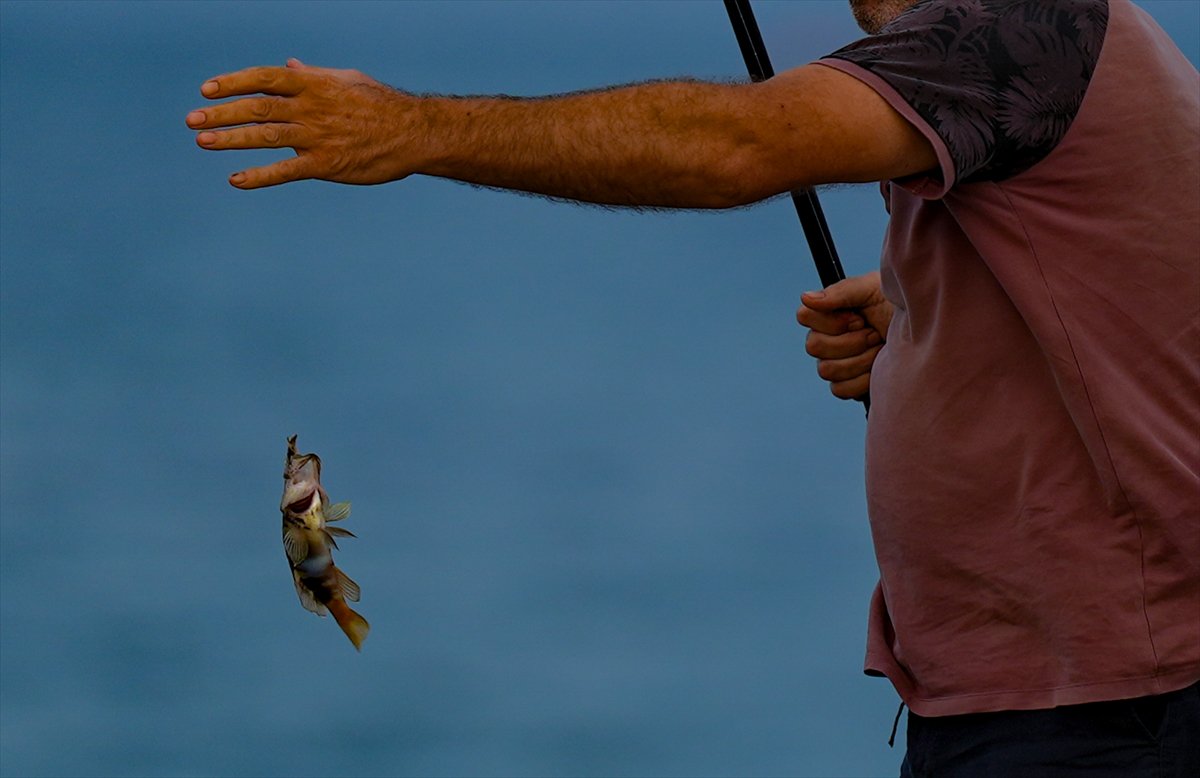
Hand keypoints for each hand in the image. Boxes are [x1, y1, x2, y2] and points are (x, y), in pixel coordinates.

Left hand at [186, 59, 414, 188]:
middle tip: (192, 120)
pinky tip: (236, 180)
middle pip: (257, 108)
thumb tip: (288, 66)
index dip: (233, 82)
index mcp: (314, 85)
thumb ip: (313, 76)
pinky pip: (286, 170)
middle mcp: (311, 108)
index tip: (207, 89)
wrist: (414, 133)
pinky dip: (259, 176)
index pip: (264, 78)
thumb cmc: (382, 104)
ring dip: (231, 139)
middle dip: (221, 113)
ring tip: (203, 142)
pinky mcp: (326, 164)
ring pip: (265, 136)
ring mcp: (317, 137)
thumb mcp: (347, 80)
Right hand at [796, 271, 891, 399]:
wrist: (929, 335)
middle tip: (874, 333)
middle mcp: (829, 338)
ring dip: (859, 360)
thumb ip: (841, 292)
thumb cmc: (902, 307)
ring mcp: (837, 363)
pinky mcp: (849, 385)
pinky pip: (840, 389)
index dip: (831, 320)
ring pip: (826, 369)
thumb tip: (806, 298)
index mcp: (831, 313)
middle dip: (850, 341)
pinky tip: (878, 368)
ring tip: (880, 350)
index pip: (804, 316)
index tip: (858, 317)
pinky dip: (863, 380)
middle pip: (813, 346)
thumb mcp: (875, 290)